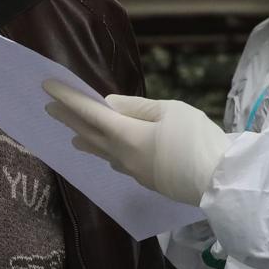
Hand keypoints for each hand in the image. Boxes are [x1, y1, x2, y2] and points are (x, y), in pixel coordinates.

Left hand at [43, 82, 228, 206]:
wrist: (220, 181)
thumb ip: (137, 107)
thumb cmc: (198, 141)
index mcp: (127, 136)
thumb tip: (109, 105)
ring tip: (73, 135)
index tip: (47, 87)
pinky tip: (108, 154)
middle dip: (69, 120)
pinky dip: (106, 152)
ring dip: (85, 140)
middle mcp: (123, 156)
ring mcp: (134, 172)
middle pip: (90, 135)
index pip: (90, 113)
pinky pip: (118, 163)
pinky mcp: (147, 181)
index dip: (68, 98)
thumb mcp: (171, 111)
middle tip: (50, 109)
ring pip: (102, 152)